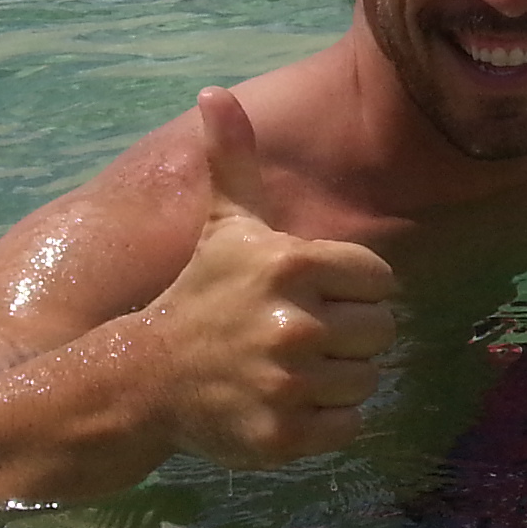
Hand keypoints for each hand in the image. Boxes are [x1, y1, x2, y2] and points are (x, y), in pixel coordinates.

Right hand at [146, 89, 397, 466]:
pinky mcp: (283, 435)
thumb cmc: (201, 293)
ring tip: (294, 367)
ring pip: (368, 380)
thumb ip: (235, 159)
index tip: (315, 294)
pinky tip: (289, 401)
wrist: (145, 378)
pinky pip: (349, 426)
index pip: (381, 280)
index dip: (355, 289)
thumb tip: (213, 92)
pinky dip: (328, 421)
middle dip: (350, 334)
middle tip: (305, 335)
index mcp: (292, 265)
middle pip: (382, 332)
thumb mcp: (224, 224)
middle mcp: (295, 323)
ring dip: (340, 378)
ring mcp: (288, 384)